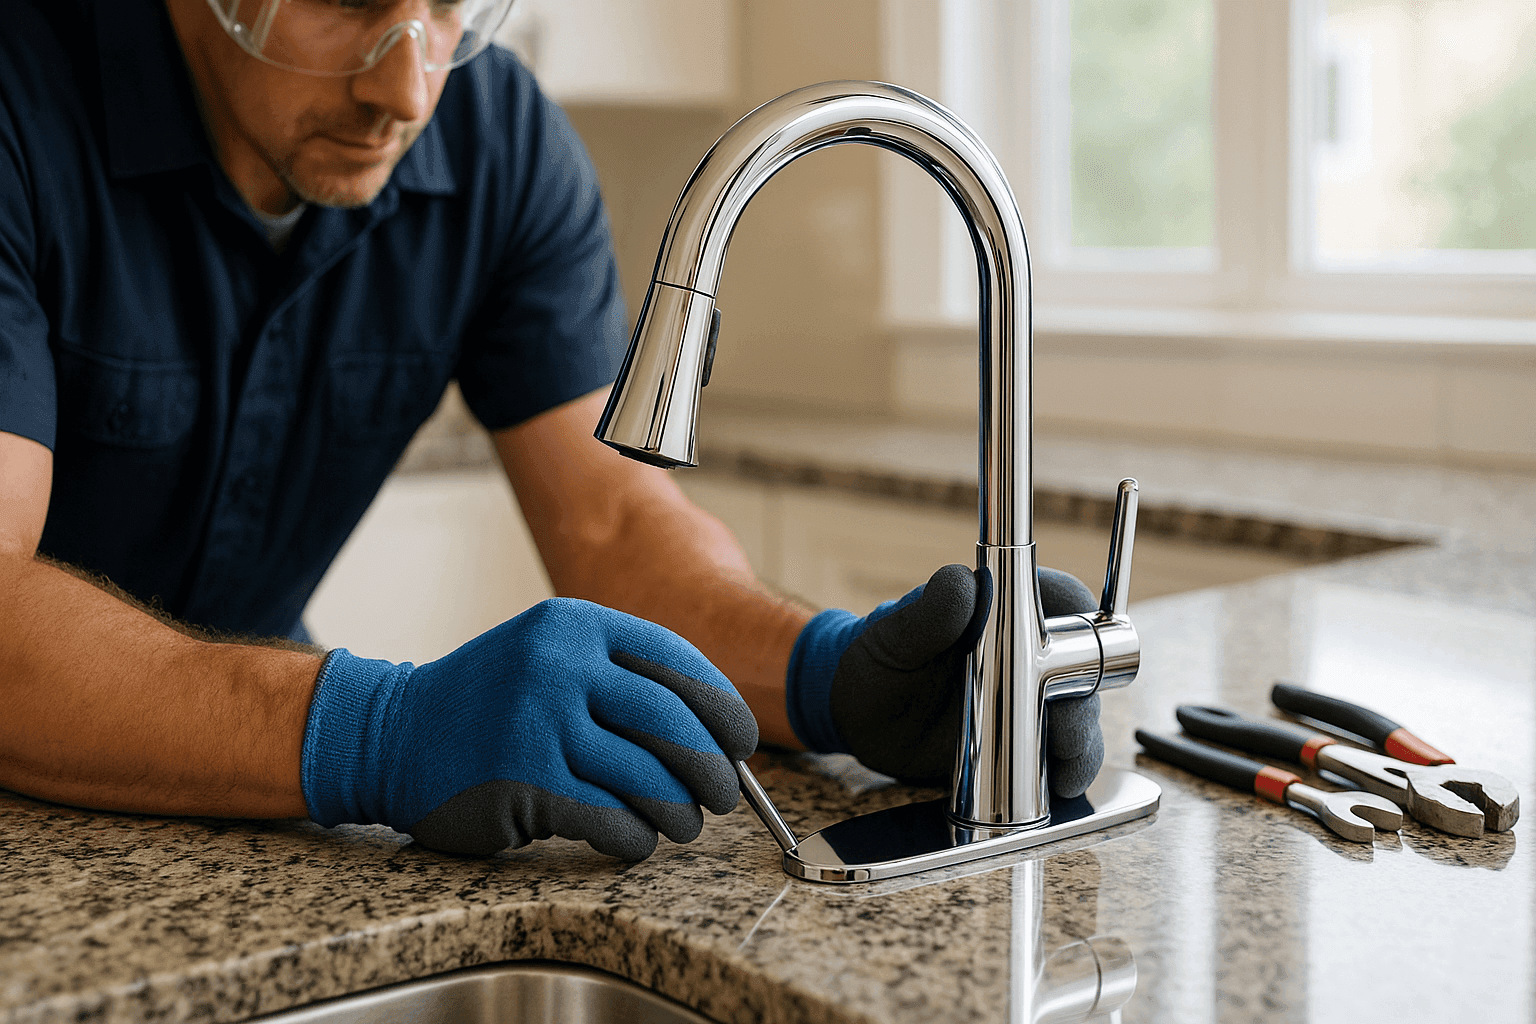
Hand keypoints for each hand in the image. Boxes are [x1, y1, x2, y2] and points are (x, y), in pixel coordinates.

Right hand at [301, 598, 757, 859]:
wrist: (393, 734)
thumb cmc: (493, 702)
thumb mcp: (553, 656)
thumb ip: (623, 678)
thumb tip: (718, 733)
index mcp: (576, 626)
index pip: (677, 662)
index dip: (721, 708)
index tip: (741, 741)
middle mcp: (559, 666)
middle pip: (672, 724)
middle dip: (712, 768)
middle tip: (722, 793)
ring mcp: (538, 724)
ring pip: (647, 779)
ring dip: (680, 812)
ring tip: (682, 823)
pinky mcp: (523, 783)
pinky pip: (609, 819)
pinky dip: (636, 837)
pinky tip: (635, 839)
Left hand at [784, 564, 1103, 797]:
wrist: (858, 720)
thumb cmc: (876, 662)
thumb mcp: (894, 637)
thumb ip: (929, 612)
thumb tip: (965, 582)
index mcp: (1002, 609)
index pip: (1063, 601)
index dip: (1081, 622)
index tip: (1080, 649)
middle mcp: (1025, 651)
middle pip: (1083, 666)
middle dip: (1085, 699)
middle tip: (1067, 731)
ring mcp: (1027, 699)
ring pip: (1079, 715)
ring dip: (1081, 741)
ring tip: (1066, 770)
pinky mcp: (1022, 742)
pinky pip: (1058, 755)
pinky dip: (1067, 771)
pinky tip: (1059, 785)